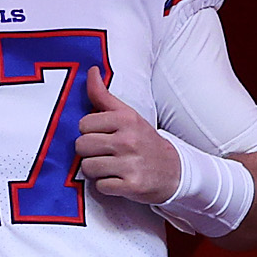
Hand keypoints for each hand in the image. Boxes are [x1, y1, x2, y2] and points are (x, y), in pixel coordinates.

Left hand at [73, 73, 180, 203]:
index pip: (83, 124)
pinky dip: (106, 186)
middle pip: (81, 146)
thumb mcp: (128, 115)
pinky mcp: (131, 185)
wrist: (174, 171)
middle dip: (89, 152)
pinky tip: (118, 179)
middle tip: (106, 153)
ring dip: (96, 170)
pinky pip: (100, 186)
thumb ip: (104, 96)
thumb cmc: (144, 141)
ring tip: (111, 166)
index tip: (103, 135)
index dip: (89, 132)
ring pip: (87, 167)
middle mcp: (128, 140)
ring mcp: (130, 163)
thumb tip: (91, 70)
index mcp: (126, 119)